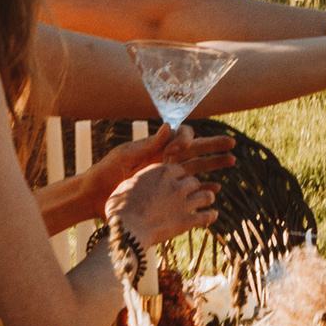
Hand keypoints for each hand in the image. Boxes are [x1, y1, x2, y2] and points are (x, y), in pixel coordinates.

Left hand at [37, 125, 227, 234]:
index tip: (179, 147)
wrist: (93, 198)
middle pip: (194, 151)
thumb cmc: (104, 173)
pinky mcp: (164, 195)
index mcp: (155, 148)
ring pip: (196, 169)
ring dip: (213, 166)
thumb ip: (147, 144)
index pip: (179, 137)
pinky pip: (188, 191)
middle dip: (213, 147)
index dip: (185, 138)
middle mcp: (163, 161)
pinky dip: (202, 189)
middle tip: (232, 144)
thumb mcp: (124, 156)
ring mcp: (165, 178)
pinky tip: (215, 190)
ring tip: (231, 162)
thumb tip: (169, 127)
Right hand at [108, 151, 223, 252]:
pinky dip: (211, 215)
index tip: (176, 181)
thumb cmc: (120, 209)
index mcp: (160, 172)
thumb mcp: (126, 186)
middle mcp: (175, 184)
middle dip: (192, 187)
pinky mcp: (188, 220)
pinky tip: (212, 215)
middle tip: (190, 193)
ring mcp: (184, 202)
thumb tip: (140, 182)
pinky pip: (207, 216)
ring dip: (207, 197)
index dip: (177, 176)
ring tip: (207, 200)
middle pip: (193, 181)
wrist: (127, 230)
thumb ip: (140, 181)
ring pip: (206, 195)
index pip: (178, 169)